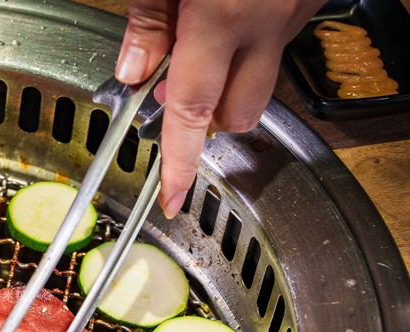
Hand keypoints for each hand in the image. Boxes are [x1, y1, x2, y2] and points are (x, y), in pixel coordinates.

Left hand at [115, 0, 323, 217]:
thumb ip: (150, 19)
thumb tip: (134, 70)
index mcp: (223, 15)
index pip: (193, 111)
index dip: (180, 162)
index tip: (172, 198)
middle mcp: (267, 22)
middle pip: (238, 114)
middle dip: (204, 118)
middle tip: (172, 86)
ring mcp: (297, 14)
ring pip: (261, 82)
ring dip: (229, 81)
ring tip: (202, 41)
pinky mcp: (311, 3)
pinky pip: (276, 46)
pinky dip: (250, 46)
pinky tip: (232, 16)